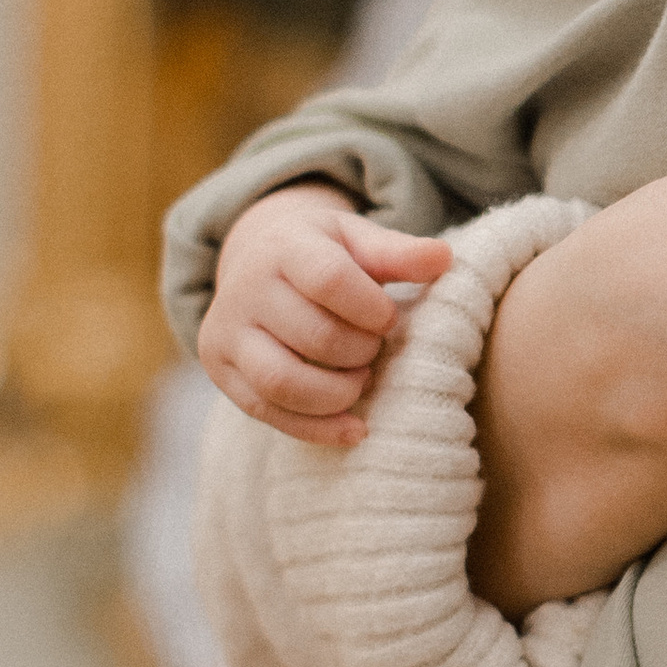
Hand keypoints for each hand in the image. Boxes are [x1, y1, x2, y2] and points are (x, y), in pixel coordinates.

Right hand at [199, 183, 452, 447]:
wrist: (255, 259)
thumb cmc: (320, 252)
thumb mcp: (356, 239)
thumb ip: (398, 253)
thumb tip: (445, 258)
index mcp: (283, 246)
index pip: (329, 280)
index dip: (372, 309)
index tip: (390, 319)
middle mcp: (245, 288)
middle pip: (313, 336)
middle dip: (359, 352)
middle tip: (376, 350)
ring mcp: (226, 332)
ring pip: (282, 381)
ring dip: (337, 394)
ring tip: (360, 381)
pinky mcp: (221, 369)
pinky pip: (267, 412)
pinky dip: (316, 427)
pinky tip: (354, 427)